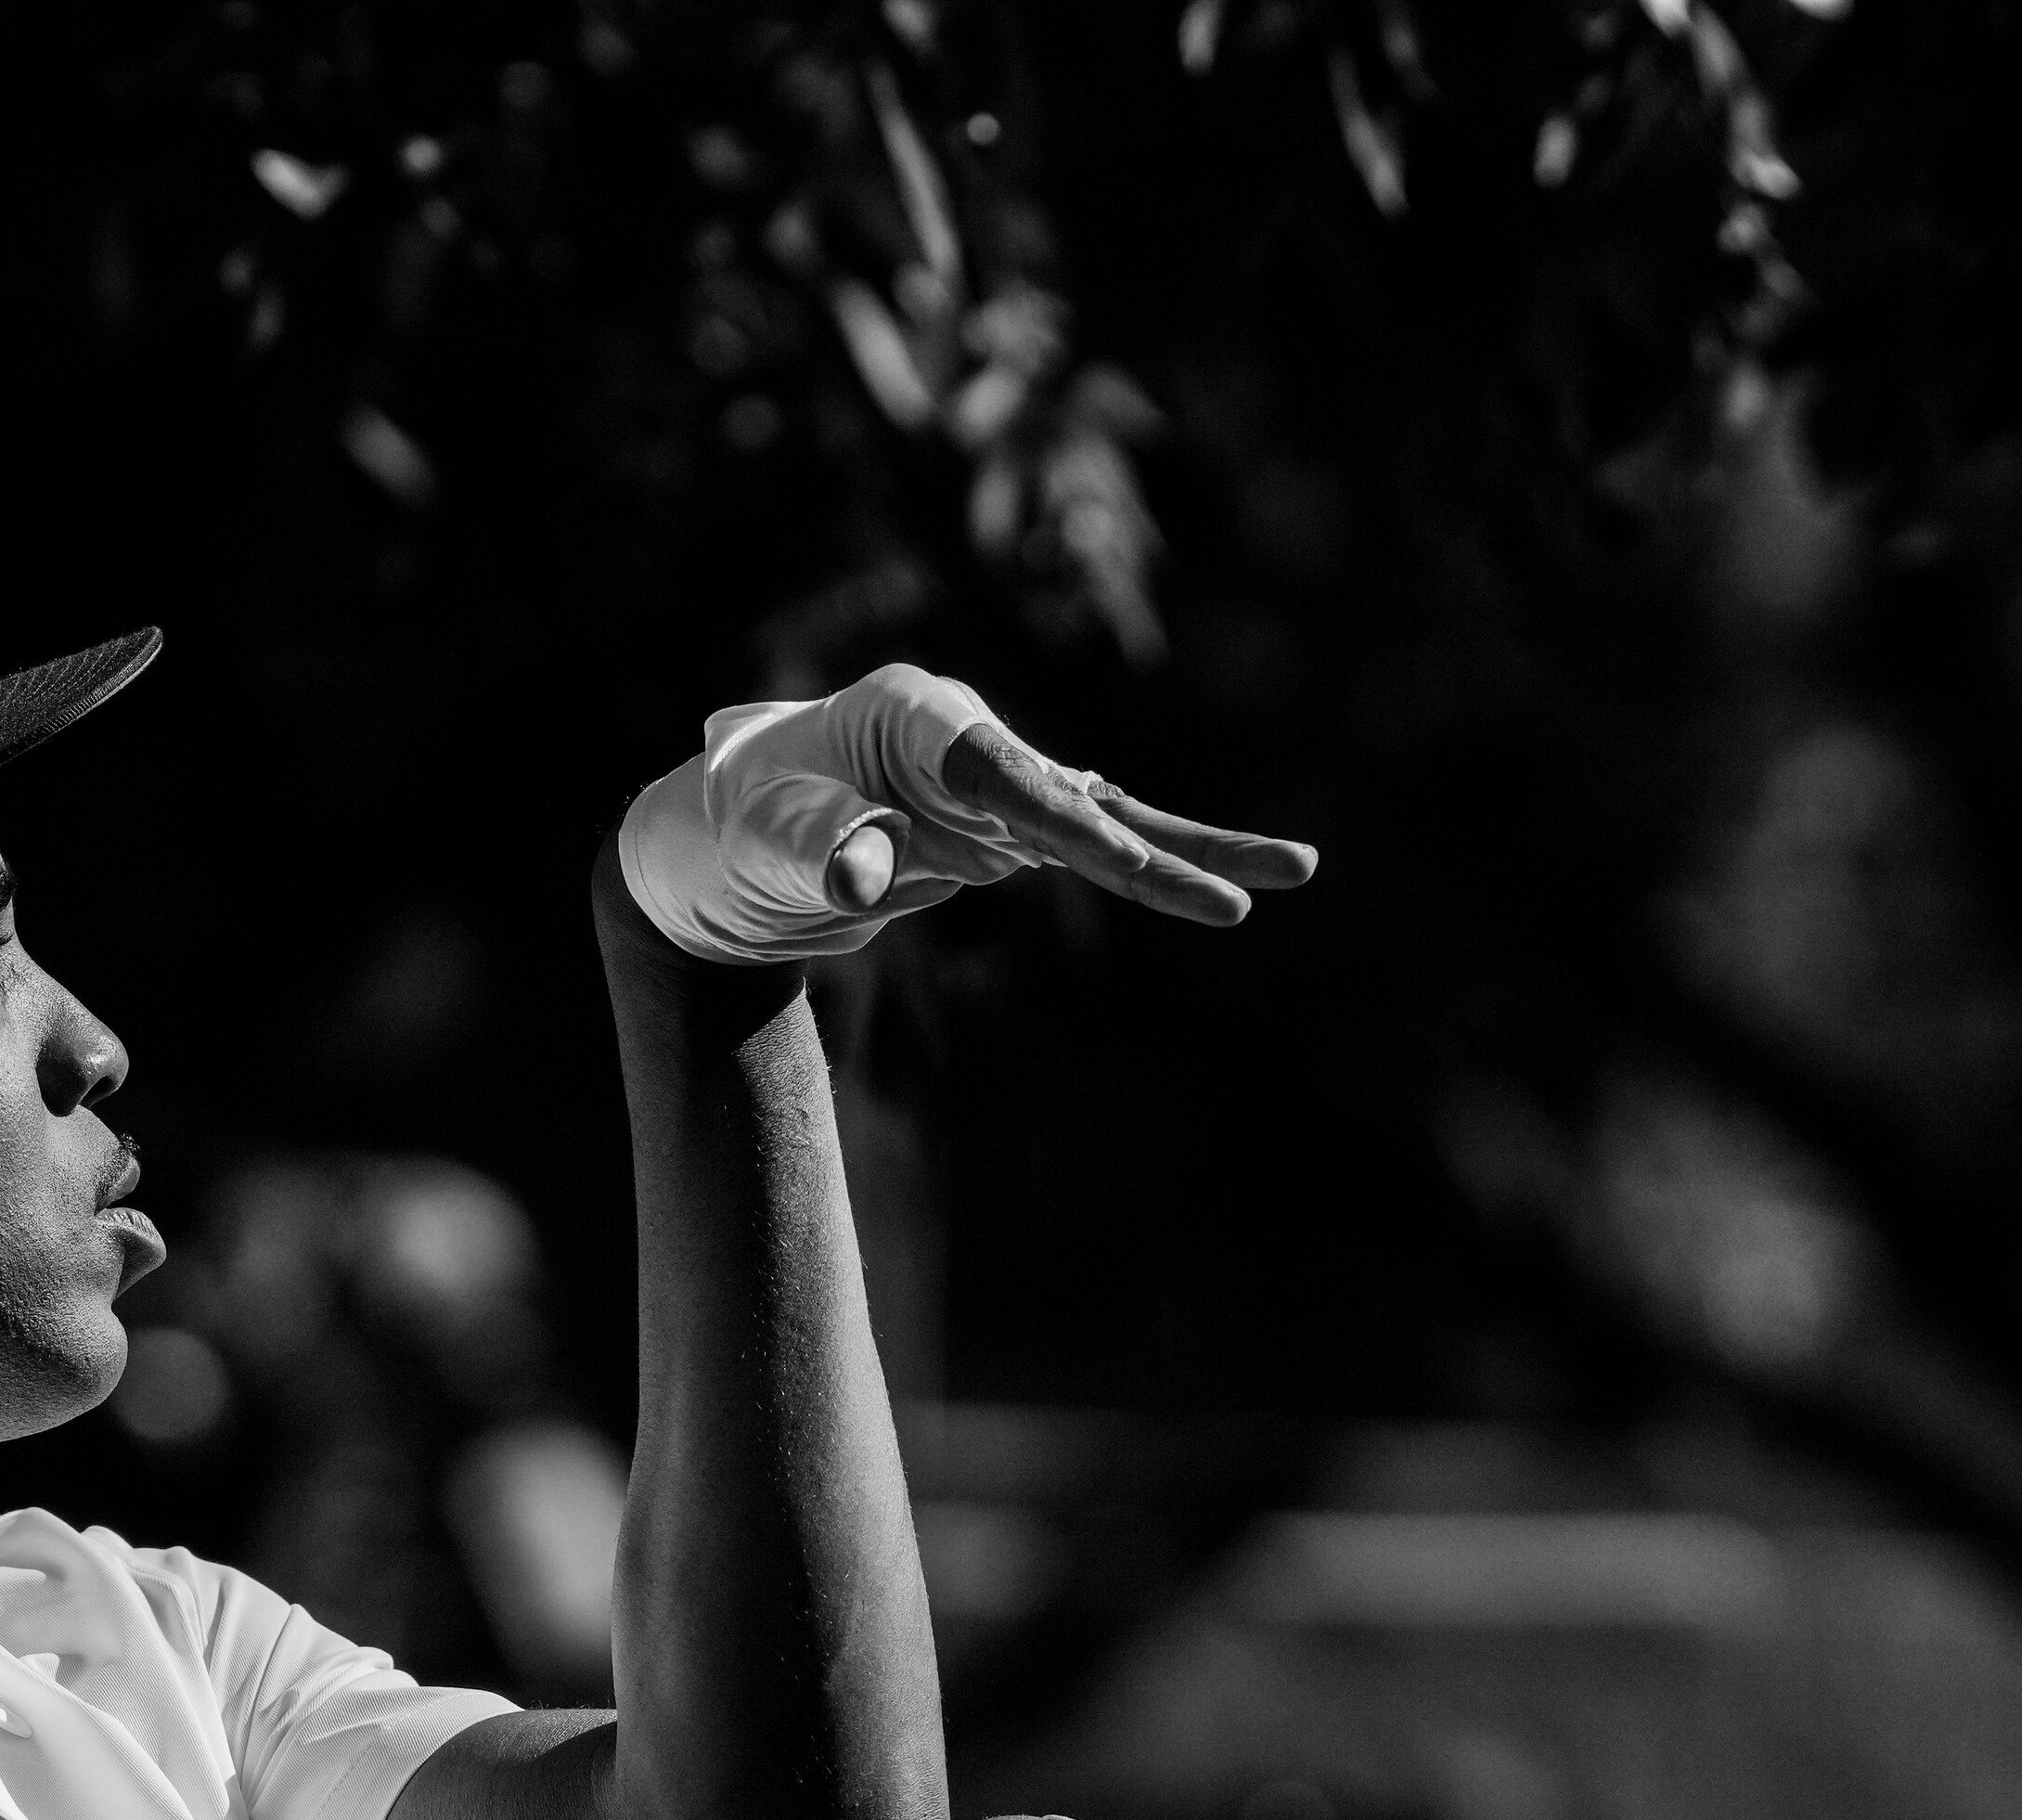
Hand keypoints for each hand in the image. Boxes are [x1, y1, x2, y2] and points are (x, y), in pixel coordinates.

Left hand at [612, 664, 1315, 963]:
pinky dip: (1156, 866)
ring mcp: (997, 783)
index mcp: (916, 717)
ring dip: (1193, 853)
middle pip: (1077, 796)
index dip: (1056, 817)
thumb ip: (820, 848)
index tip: (1109, 853)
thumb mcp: (763, 839)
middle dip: (1157, 848)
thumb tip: (866, 877)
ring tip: (1297, 872)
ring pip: (1108, 819)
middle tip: (1240, 900)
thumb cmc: (738, 825)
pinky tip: (1233, 886)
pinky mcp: (1008, 829)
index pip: (1001, 770)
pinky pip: (1095, 847)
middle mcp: (970, 737)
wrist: (723, 841)